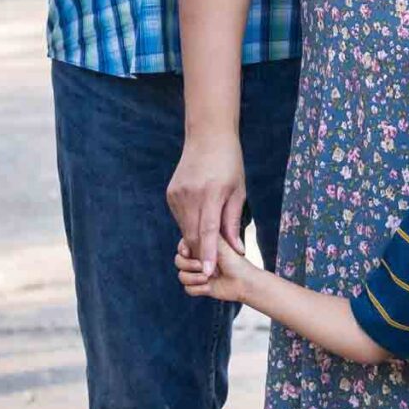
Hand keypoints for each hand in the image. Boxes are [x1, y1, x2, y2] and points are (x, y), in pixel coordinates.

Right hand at [166, 131, 247, 284]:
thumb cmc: (229, 163)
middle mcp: (191, 194)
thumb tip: (236, 250)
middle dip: (203, 252)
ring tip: (210, 239)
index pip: (208, 231)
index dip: (210, 254)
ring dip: (196, 238)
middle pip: (194, 234)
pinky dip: (190, 224)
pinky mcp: (171, 194)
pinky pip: (180, 217)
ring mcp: (177, 194)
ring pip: (185, 228)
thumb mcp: (238, 191)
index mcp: (211, 193)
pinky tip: (200, 217)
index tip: (210, 272)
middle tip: (214, 266)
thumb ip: (233, 222)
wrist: (207, 136)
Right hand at [174, 233, 252, 303]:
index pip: (182, 246)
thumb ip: (200, 237)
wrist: (244, 281)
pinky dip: (198, 289)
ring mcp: (198, 273)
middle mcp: (198, 258)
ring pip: (181, 276)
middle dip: (188, 265)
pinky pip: (188, 289)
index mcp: (201, 245)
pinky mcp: (200, 287)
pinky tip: (209, 287)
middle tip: (201, 266)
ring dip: (193, 278)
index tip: (188, 252)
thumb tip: (184, 239)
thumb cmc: (233, 260)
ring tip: (207, 278)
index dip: (183, 250)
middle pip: (178, 261)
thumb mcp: (217, 243)